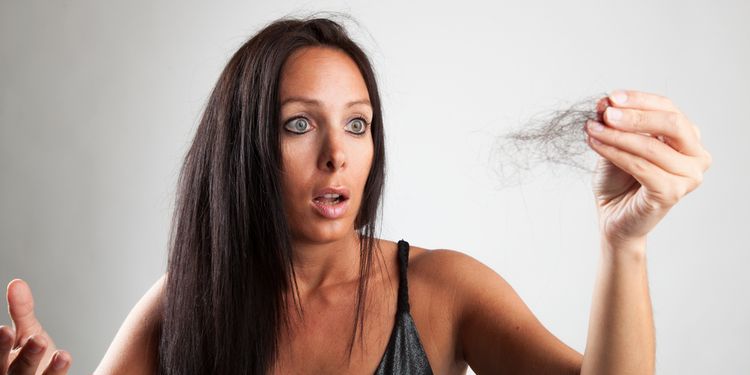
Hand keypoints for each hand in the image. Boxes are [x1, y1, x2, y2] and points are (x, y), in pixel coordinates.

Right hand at [1, 279, 70, 373]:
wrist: (48, 374)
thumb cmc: (33, 353)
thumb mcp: (27, 330)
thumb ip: (21, 310)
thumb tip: (16, 283)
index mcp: (2, 361)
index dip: (1, 344)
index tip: (5, 329)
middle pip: (14, 370)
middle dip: (26, 356)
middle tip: (38, 340)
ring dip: (48, 368)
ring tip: (62, 354)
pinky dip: (57, 371)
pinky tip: (64, 358)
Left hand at [584, 90, 712, 247]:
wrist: (613, 215)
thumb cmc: (618, 179)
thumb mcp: (616, 143)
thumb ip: (615, 124)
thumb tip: (606, 102)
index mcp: (687, 138)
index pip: (668, 108)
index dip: (639, 100)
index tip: (611, 97)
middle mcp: (696, 155)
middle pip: (672, 124)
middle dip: (635, 116)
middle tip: (606, 113)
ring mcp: (689, 176)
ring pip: (652, 147)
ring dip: (617, 135)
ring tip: (592, 129)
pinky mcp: (672, 193)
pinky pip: (641, 167)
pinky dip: (616, 153)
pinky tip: (596, 144)